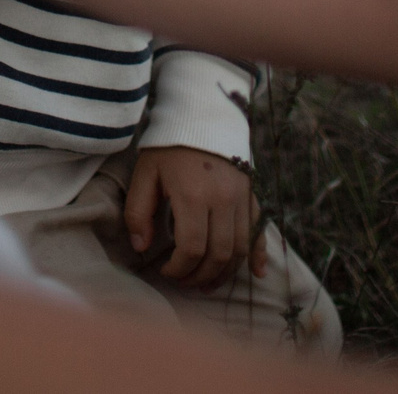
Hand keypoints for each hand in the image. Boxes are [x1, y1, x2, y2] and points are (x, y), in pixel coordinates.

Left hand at [124, 146, 267, 289]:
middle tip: (184, 281)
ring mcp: (242, 198)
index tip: (166, 270)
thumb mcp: (145, 173)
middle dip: (200, 276)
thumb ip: (138, 211)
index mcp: (193, 195)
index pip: (192, 248)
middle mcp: (223, 200)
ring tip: (207, 283)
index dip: (179, 268)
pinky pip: (259, 231)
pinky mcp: (252, 195)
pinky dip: (258, 255)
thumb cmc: (169, 146)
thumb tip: (140, 246)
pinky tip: (257, 274)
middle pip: (219, 254)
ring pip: (240, 249)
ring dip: (225, 273)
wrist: (203, 114)